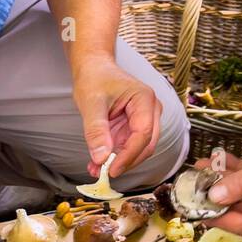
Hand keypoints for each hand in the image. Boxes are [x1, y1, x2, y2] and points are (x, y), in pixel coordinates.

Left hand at [73, 57, 162, 176]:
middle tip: (105, 174)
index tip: (111, 169)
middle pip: (146, 145)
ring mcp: (144, 120)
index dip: (129, 155)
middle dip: (126, 162)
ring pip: (138, 149)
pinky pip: (128, 147)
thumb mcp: (91, 103)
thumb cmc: (95, 78)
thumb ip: (96, 131)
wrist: (94, 68)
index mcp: (144, 100)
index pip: (143, 134)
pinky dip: (114, 157)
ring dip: (119, 162)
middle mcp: (150, 111)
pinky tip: (97, 163)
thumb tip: (101, 157)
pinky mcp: (134, 127)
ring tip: (96, 169)